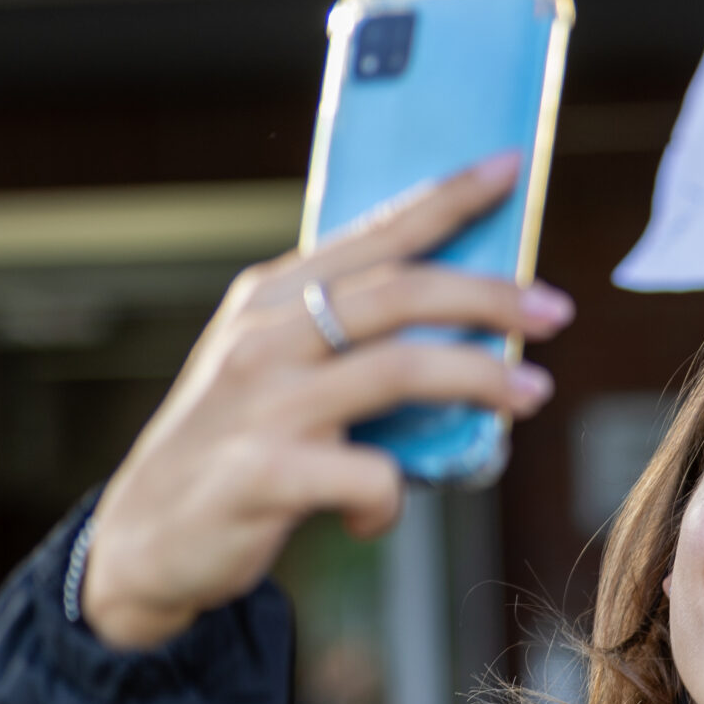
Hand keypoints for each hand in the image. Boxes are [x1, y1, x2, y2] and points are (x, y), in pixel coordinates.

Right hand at [79, 152, 570, 651]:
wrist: (146, 537)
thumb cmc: (237, 446)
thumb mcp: (277, 370)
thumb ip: (346, 337)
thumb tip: (463, 316)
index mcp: (272, 298)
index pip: (373, 234)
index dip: (445, 199)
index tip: (508, 167)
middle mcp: (265, 338)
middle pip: (400, 293)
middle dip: (490, 296)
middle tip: (557, 310)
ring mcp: (261, 402)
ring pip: (399, 370)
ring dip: (480, 379)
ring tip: (533, 393)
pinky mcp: (264, 473)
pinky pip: (368, 474)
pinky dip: (391, 498)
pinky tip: (377, 514)